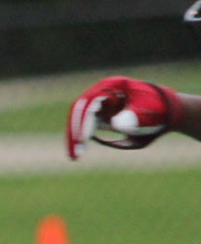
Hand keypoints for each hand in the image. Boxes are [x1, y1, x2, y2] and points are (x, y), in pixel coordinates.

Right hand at [66, 77, 180, 158]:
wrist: (169, 111)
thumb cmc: (159, 110)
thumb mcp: (148, 113)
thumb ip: (133, 117)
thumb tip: (116, 124)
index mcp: (112, 86)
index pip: (89, 103)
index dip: (84, 121)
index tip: (83, 139)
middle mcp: (102, 92)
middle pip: (79, 111)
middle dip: (74, 132)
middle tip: (75, 154)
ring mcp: (101, 104)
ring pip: (80, 119)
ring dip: (75, 136)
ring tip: (75, 156)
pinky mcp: (101, 115)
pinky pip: (87, 126)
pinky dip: (83, 137)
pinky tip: (80, 150)